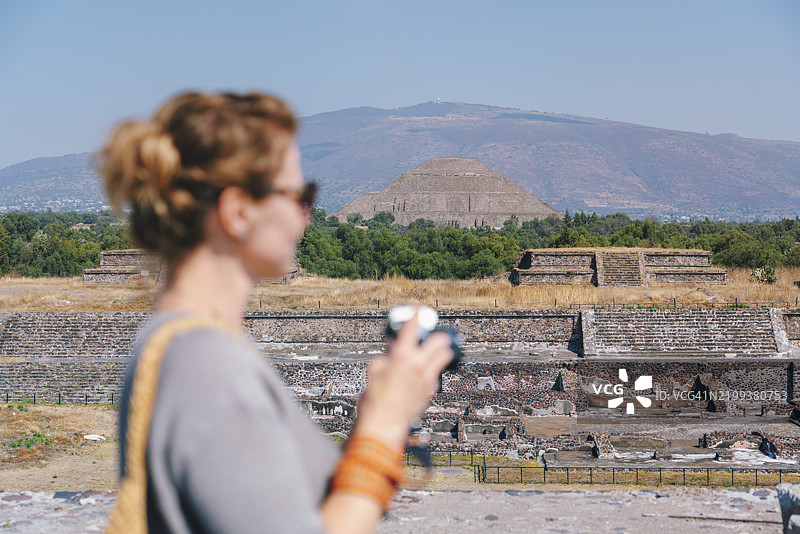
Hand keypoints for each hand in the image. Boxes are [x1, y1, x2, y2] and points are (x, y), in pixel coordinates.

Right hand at [353, 308, 453, 449]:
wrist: (383, 424)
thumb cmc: (375, 399)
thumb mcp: (374, 369)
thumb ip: (386, 355)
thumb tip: (393, 348)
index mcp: (402, 356)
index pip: (412, 328)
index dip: (416, 314)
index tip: (418, 308)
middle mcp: (419, 365)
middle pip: (440, 340)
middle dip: (437, 334)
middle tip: (431, 334)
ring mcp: (428, 378)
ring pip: (445, 355)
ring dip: (440, 350)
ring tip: (431, 351)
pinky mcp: (431, 390)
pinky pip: (436, 373)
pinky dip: (430, 369)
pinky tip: (420, 373)